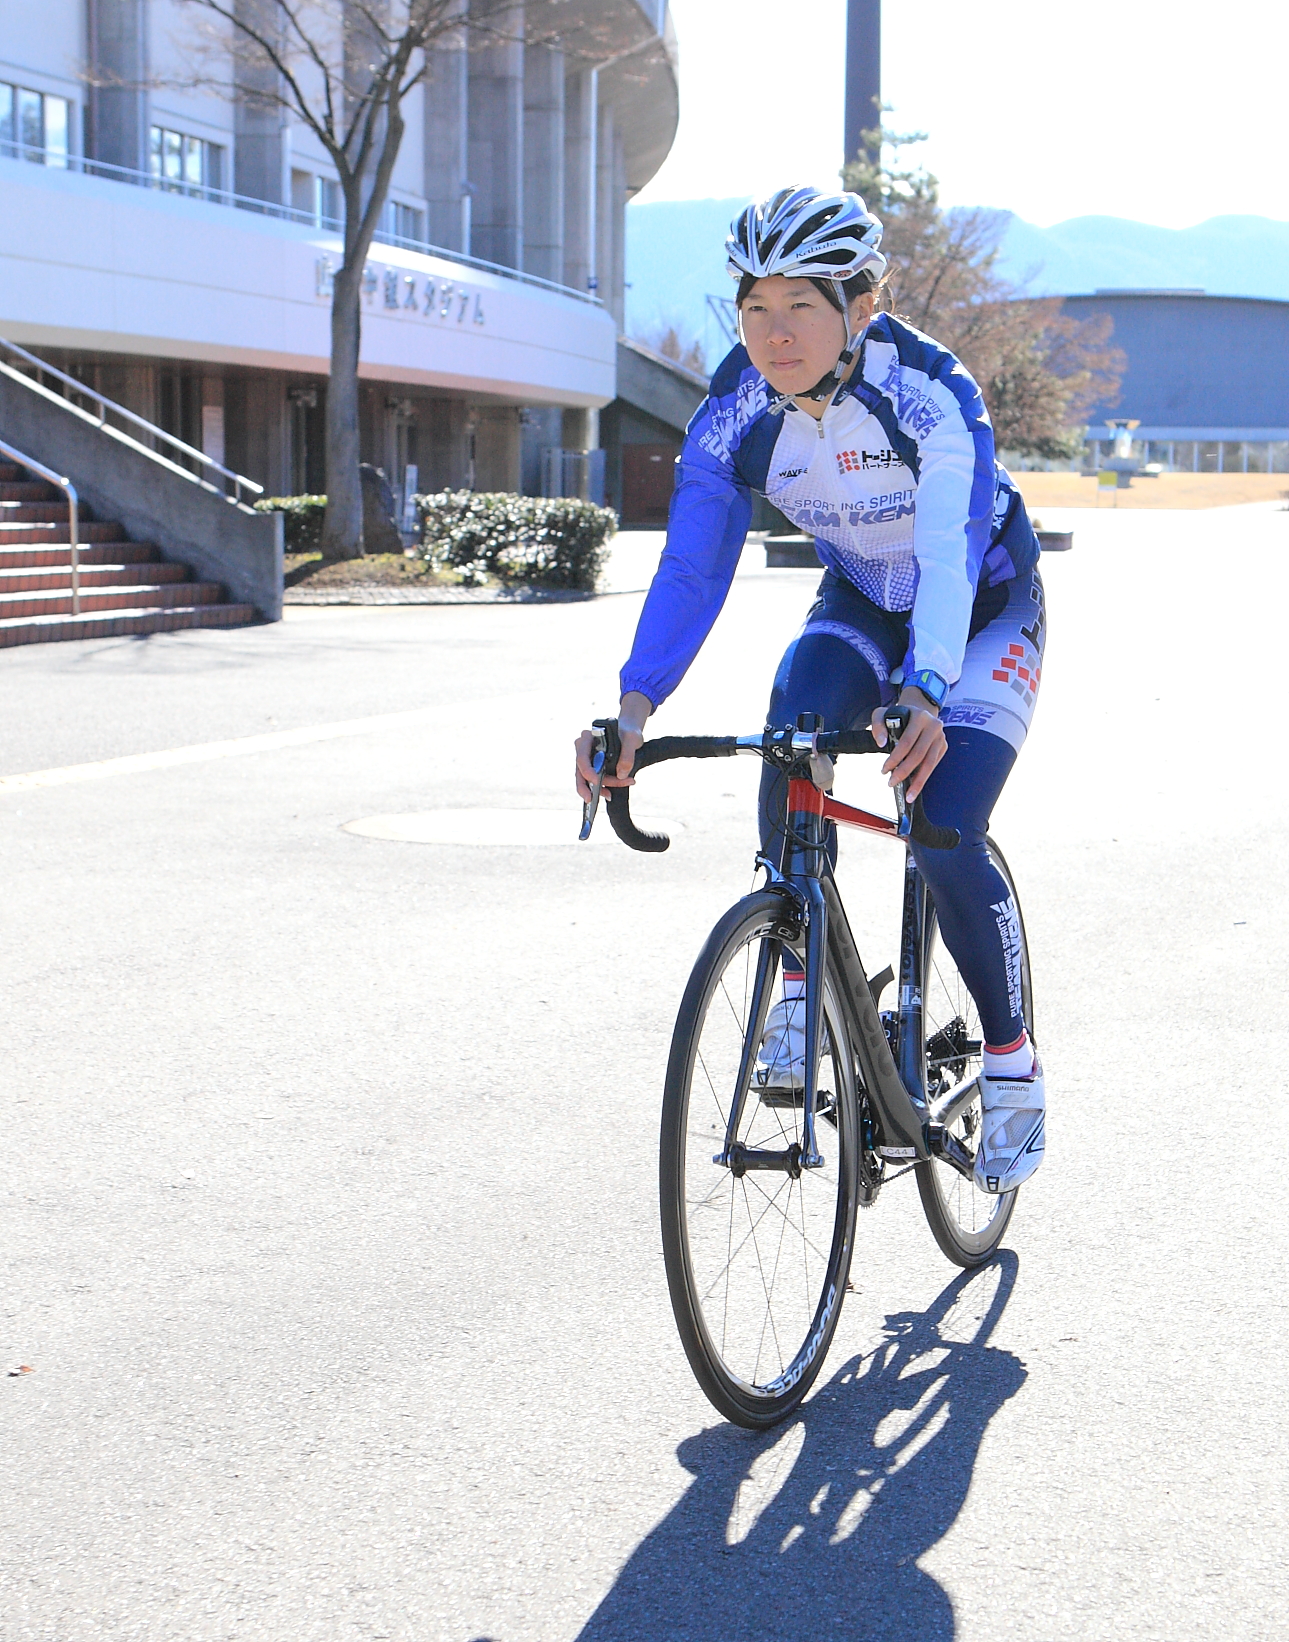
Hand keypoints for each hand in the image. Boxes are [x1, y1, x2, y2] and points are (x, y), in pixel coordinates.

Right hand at [574, 691, 650, 800]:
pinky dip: (602, 787)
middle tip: (591, 799)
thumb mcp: (632, 739)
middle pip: (580, 771)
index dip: (587, 771)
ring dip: (600, 787)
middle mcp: (584, 749)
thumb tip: (621, 774)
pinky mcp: (594, 767)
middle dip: (586, 787)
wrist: (629, 734)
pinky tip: (610, 792)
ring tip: (614, 792)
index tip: (596, 780)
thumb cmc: (628, 732)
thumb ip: (628, 755)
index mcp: (588, 738)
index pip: (582, 757)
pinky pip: (594, 780)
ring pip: (588, 778)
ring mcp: (588, 759)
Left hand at [870, 687, 946, 802]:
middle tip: (891, 783)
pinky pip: (933, 765)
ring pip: (930, 763)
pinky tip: (915, 786)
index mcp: (920, 717)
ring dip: (918, 781)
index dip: (895, 758)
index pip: (906, 742)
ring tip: (909, 795)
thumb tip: (881, 743)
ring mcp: (941, 737)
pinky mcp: (943, 746)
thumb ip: (878, 725)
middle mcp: (934, 726)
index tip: (884, 770)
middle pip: (919, 754)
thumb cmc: (898, 715)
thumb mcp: (883, 713)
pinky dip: (924, 777)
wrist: (919, 711)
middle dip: (904, 772)